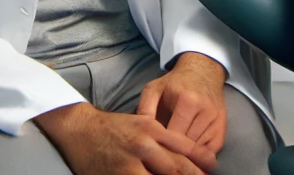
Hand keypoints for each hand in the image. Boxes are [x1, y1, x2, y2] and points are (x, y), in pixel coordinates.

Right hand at [35, 102, 216, 174]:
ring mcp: (131, 162)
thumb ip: (161, 139)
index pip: (185, 146)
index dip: (202, 160)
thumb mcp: (141, 124)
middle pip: (178, 167)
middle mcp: (144, 144)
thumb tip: (183, 157)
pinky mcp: (119, 174)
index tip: (212, 166)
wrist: (80, 129)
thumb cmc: (113, 128)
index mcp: (152, 128)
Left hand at [137, 52, 227, 151]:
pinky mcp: (222, 128)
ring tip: (173, 151)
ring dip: (185, 154)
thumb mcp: (154, 88)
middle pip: (186, 146)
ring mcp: (216, 121)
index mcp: (187, 101)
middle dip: (173, 151)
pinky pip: (210, 152)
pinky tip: (188, 150)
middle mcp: (205, 111)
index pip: (173, 136)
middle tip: (161, 153)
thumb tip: (139, 130)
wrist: (203, 71)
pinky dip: (198, 154)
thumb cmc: (176, 82)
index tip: (153, 148)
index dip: (161, 145)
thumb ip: (144, 108)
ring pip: (198, 151)